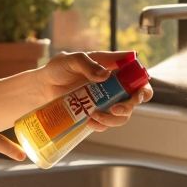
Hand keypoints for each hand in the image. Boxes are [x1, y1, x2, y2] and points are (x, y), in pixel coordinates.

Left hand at [36, 50, 154, 132]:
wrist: (43, 88)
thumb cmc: (58, 69)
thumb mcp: (71, 60)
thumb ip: (87, 64)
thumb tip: (105, 75)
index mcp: (113, 68)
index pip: (138, 76)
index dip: (143, 86)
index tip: (137, 93)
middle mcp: (114, 86)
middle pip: (136, 99)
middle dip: (129, 106)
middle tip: (115, 109)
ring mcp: (106, 102)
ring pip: (123, 115)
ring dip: (113, 119)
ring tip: (94, 116)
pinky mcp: (97, 114)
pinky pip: (107, 124)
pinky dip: (102, 126)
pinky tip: (90, 122)